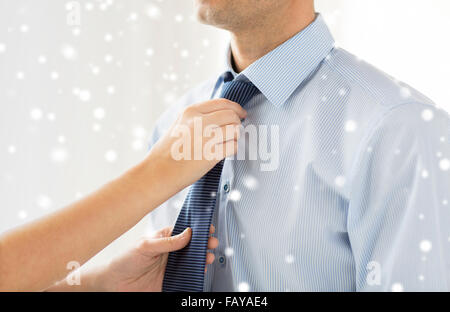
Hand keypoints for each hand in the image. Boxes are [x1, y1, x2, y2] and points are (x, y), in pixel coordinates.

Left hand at [97, 225, 217, 291]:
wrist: (113, 284)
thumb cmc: (124, 260)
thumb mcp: (145, 246)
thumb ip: (167, 242)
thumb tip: (187, 233)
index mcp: (164, 239)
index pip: (185, 231)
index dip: (197, 230)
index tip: (208, 229)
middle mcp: (170, 252)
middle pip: (192, 247)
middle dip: (204, 244)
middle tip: (211, 243)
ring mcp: (171, 267)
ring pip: (192, 262)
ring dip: (202, 259)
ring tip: (207, 258)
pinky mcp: (171, 281)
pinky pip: (187, 278)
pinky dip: (195, 275)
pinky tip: (199, 272)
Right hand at [147, 99, 246, 191]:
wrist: (158, 172)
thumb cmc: (167, 151)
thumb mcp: (179, 124)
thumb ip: (197, 117)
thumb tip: (220, 114)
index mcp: (191, 111)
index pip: (222, 103)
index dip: (236, 108)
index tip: (240, 114)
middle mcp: (199, 121)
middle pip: (232, 115)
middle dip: (237, 123)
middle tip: (236, 131)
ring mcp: (206, 137)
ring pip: (235, 130)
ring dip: (236, 137)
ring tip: (230, 142)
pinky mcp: (211, 154)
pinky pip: (234, 146)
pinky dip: (234, 149)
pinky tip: (227, 152)